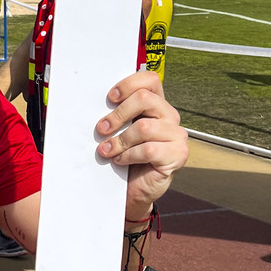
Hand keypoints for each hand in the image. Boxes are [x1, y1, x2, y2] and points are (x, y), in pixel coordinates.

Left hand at [95, 71, 187, 216]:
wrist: (132, 190)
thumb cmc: (123, 156)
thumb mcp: (118, 131)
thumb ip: (116, 115)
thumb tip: (93, 102)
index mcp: (156, 105)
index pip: (150, 80)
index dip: (129, 84)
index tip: (110, 98)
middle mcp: (169, 116)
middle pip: (144, 99)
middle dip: (117, 115)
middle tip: (101, 129)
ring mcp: (177, 135)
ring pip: (144, 127)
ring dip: (119, 140)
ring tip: (106, 151)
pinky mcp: (178, 154)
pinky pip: (149, 149)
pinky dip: (128, 155)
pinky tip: (120, 161)